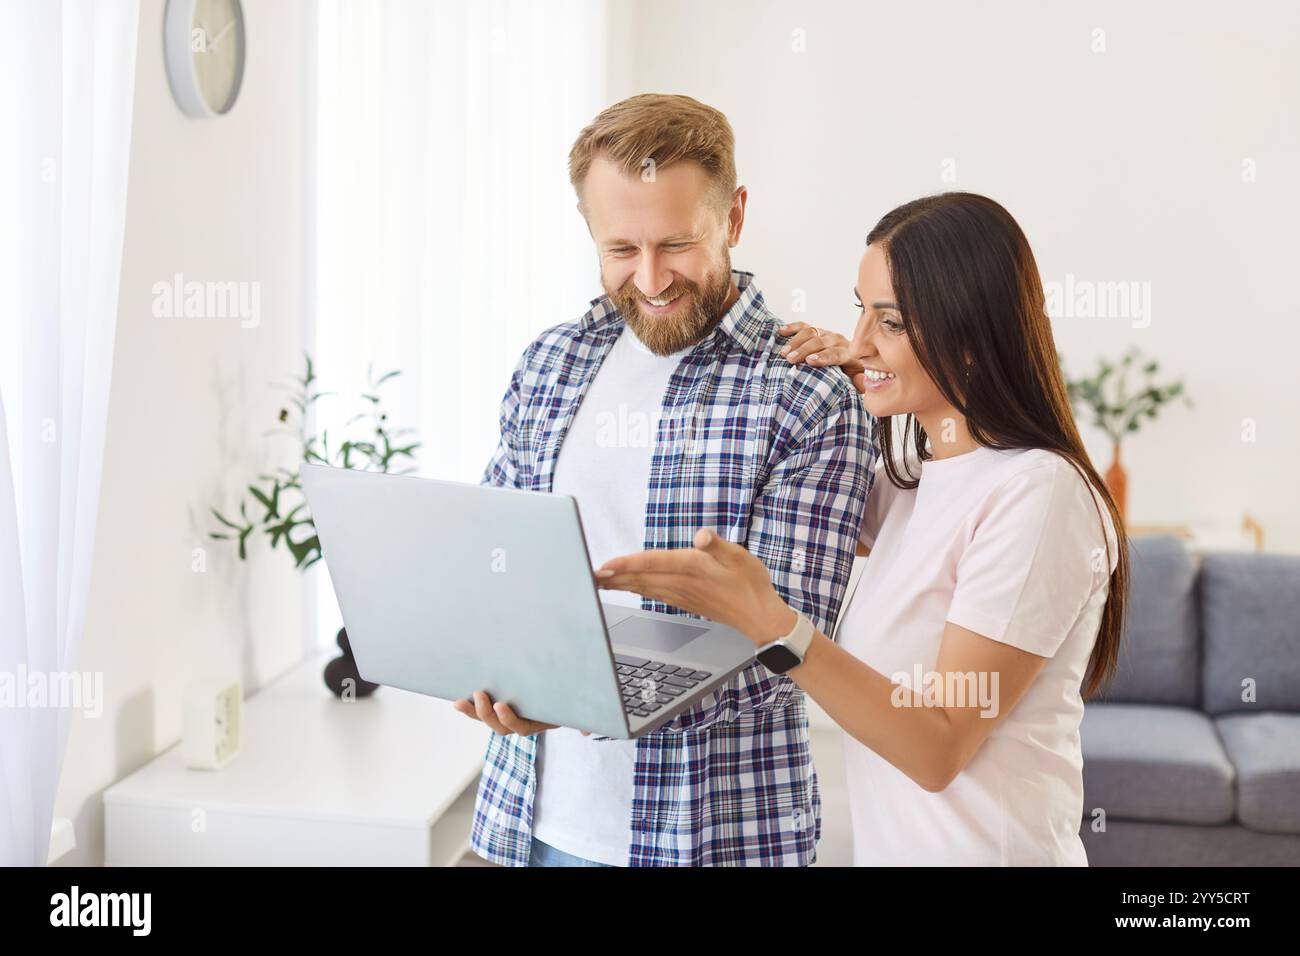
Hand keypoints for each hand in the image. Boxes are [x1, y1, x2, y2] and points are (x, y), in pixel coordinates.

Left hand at [452, 690, 590, 736]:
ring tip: (461, 701)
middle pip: (499, 726)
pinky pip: (481, 710)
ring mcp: (507, 715)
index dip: (509, 719)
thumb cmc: (567, 699)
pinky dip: (469, 707)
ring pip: (487, 719)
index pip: (520, 727)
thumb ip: (583, 719)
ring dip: (473, 712)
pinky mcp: (497, 705)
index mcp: (537, 723)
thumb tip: (586, 731)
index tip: (500, 705)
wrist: (566, 693)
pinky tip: (456, 700)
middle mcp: (520, 722)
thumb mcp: (576, 709)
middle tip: (480, 695)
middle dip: (486, 713)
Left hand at [595, 528, 796, 646]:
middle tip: (586, 576)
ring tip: (597, 581)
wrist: (759, 617)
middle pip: (640, 577)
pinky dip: (634, 590)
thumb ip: (718, 545)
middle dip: (612, 576)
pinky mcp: (683, 601)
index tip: (604, 566)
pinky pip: (652, 594)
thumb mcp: (741, 558)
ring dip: (619, 584)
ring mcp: (681, 595)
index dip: (626, 564)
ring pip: (643, 587)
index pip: (653, 563)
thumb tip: (702, 536)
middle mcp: (682, 583)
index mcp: (693, 568)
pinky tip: (625, 588)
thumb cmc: (751, 584)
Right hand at [777, 322, 868, 393]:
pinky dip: (792, 327)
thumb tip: (861, 381)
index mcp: (849, 353)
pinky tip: (781, 331)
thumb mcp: (860, 380)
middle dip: (804, 350)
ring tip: (784, 353)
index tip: (810, 361)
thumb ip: (861, 382)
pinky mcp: (817, 331)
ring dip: (796, 342)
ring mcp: (826, 334)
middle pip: (820, 342)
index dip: (823, 357)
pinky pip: (804, 326)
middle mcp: (838, 340)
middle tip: (790, 359)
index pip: (836, 353)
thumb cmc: (853, 374)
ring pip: (811, 332)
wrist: (855, 358)